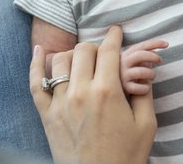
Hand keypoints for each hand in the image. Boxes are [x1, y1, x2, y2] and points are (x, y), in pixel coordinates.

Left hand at [29, 26, 155, 163]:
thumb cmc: (126, 156)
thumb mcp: (147, 124)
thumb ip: (144, 93)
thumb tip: (141, 71)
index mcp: (108, 92)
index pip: (109, 51)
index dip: (114, 36)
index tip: (116, 30)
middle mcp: (81, 93)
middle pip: (84, 50)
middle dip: (95, 46)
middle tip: (103, 52)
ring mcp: (60, 103)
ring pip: (61, 61)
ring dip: (73, 54)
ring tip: (82, 58)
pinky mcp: (47, 115)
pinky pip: (35, 83)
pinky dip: (35, 64)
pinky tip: (41, 50)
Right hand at [121, 39, 168, 94]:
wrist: (113, 89)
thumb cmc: (127, 73)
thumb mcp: (133, 62)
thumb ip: (143, 56)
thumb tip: (155, 52)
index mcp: (125, 55)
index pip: (141, 46)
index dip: (155, 43)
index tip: (167, 44)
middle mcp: (121, 63)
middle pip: (140, 55)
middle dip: (153, 57)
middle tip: (160, 61)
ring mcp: (122, 76)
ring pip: (141, 72)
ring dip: (151, 74)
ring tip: (152, 77)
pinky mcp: (123, 88)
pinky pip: (138, 88)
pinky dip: (145, 88)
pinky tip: (146, 88)